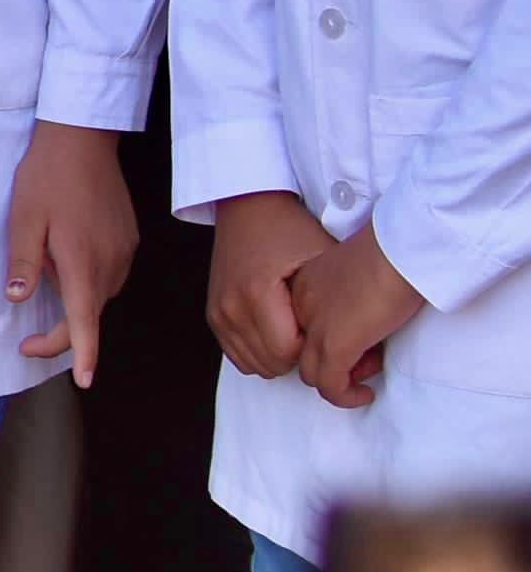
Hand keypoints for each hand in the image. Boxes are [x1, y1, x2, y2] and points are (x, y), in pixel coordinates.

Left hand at [8, 122, 137, 384]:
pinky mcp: (128, 241)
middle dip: (62, 334)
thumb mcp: (23, 219)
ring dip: (74, 303)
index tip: (83, 382)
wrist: (82, 140)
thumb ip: (23, 264)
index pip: (85, 322)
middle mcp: (110, 264)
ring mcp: (124, 253)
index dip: (83, 355)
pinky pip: (107, 275)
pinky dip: (86, 281)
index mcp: (82, 263)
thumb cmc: (47, 177)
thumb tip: (17, 301)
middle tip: (25, 342)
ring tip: (45, 272)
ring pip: (99, 295)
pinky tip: (67, 259)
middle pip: (90, 315)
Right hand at [208, 190, 327, 379]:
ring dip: (280, 358)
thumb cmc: (289, 228)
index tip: (331, 332)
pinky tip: (281, 335)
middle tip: (322, 338)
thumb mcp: (320, 257)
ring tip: (302, 336)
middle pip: (271, 363)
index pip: (288, 353)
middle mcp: (230, 306)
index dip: (316, 350)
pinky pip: (237, 355)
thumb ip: (332, 300)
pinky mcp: (214, 315)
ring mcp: (219, 312)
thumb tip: (358, 335)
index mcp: (256, 292)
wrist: (249, 206)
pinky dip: (260, 353)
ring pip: (254, 365)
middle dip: (301, 358)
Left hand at [293, 219, 426, 408]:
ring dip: (342, 379)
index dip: (331, 340)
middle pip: (303, 351)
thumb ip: (350, 297)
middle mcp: (301, 307)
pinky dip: (345, 396)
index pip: (302, 327)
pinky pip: (329, 385)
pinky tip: (365, 394)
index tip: (364, 337)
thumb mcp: (360, 275)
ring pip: (312, 373)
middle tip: (370, 356)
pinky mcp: (335, 344)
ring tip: (370, 370)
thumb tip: (365, 323)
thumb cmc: (393, 253)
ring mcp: (315, 326)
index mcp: (305, 286)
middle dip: (336, 361)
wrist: (402, 247)